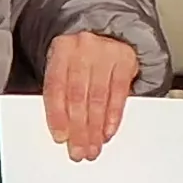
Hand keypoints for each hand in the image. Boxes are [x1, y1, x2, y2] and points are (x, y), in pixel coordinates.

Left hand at [40, 32, 139, 162]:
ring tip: (93, 146)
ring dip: (96, 127)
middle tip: (79, 150)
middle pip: (78, 96)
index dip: (57, 114)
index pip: (56, 87)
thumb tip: (61, 128)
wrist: (106, 32)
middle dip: (79, 128)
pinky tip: (108, 131)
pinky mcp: (126, 60)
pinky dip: (113, 116)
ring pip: (98, 98)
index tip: (61, 137)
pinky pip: (119, 94)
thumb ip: (60, 91)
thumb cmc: (79, 56)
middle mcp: (83, 48)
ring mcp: (106, 53)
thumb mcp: (64, 66)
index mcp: (61, 49)